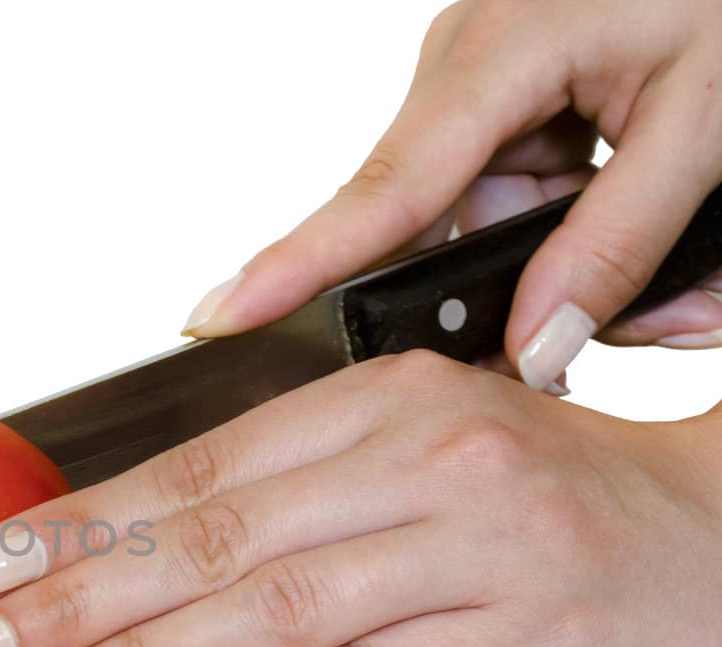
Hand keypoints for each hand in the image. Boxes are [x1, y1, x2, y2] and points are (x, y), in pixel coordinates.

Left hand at [0, 352, 721, 646]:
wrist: (707, 528)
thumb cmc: (533, 487)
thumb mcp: (406, 444)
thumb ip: (281, 485)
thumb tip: (122, 546)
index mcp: (378, 398)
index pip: (191, 468)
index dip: (75, 523)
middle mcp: (419, 459)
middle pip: (207, 537)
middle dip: (68, 597)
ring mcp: (468, 549)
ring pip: (267, 609)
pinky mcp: (510, 640)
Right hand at [181, 0, 721, 389]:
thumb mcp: (705, 120)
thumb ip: (618, 245)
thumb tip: (535, 351)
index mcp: (497, 52)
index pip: (382, 189)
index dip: (298, 265)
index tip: (217, 317)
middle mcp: (467, 68)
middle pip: (447, 229)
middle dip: (537, 288)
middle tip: (653, 315)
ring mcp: (484, 84)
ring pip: (492, 224)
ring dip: (577, 262)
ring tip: (690, 262)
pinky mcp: (510, 98)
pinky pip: (520, 197)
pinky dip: (581, 227)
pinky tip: (661, 217)